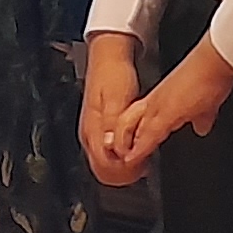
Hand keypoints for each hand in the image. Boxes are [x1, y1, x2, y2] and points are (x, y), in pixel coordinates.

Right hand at [81, 32, 145, 185]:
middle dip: (123, 175)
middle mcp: (89, 134)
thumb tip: (112, 146)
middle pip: (102, 169)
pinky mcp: (99, 128)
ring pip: (104, 163)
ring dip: (122, 167)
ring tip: (142, 164)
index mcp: (93, 128)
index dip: (124, 171)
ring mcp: (93, 132)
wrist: (108, 58)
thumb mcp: (116, 98)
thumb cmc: (113, 75)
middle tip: (143, 170)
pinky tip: (134, 153)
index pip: (104, 165)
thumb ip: (112, 124)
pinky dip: (120, 158)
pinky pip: (107, 153)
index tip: (141, 169)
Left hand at [106, 47, 232, 181]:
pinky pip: (145, 135)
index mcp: (162, 99)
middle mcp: (155, 102)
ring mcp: (157, 107)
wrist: (213, 61)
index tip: (129, 149)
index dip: (132, 134)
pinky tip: (132, 160)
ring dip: (125, 148)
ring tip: (121, 165)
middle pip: (127, 124)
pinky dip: (138, 149)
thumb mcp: (205, 102)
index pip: (139, 119)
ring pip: (130, 130)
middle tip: (119, 159)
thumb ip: (202, 116)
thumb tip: (202, 127)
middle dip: (121, 142)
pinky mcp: (165, 113)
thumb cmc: (211, 76)